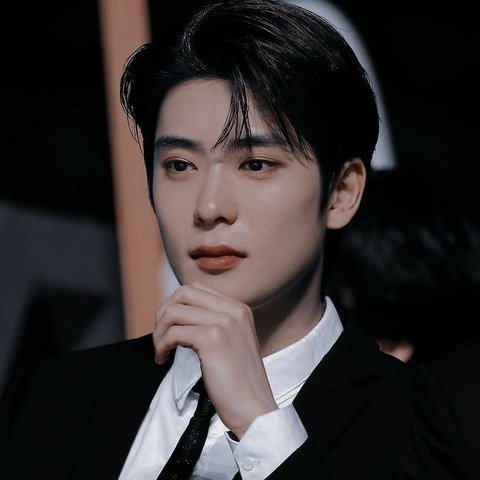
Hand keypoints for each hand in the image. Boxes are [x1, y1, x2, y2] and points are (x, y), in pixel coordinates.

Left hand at [153, 281, 277, 437]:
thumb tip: (180, 315)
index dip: (176, 304)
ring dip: (159, 331)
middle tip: (161, 336)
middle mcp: (233, 310)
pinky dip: (162, 345)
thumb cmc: (239, 382)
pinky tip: (164, 358)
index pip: (197, 288)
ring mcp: (224, 323)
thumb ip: (214, 323)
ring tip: (161, 350)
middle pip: (184, 293)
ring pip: (174, 311)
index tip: (170, 326)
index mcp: (239, 308)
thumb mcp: (233, 341)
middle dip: (164, 312)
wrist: (254, 408)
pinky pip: (174, 332)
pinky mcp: (212, 340)